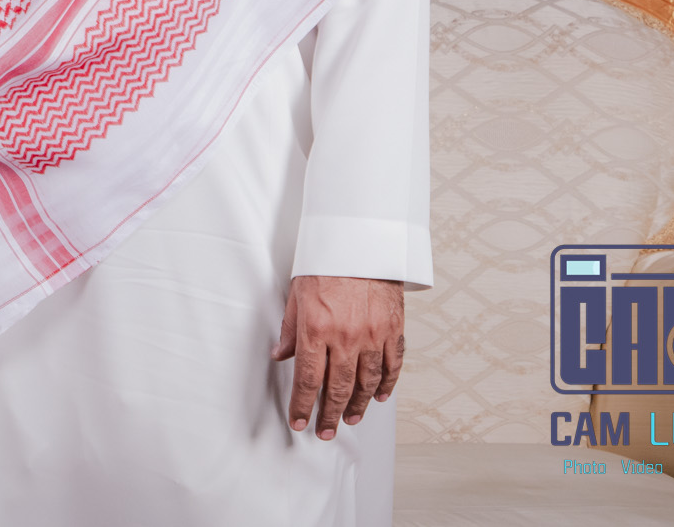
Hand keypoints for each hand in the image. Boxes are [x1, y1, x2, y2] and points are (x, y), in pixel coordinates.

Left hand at [270, 275, 404, 438]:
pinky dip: (387, 384)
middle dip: (330, 415)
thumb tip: (280, 355)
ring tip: (351, 419)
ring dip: (359, 405)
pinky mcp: (393, 329)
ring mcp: (372, 335)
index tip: (300, 422)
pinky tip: (379, 396)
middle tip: (326, 431)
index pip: (308, 379)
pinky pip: (392, 364)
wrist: (361, 241)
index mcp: (317, 328)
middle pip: (338, 388)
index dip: (303, 406)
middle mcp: (345, 336)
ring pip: (367, 382)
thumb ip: (290, 329)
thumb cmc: (327, 262)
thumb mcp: (297, 293)